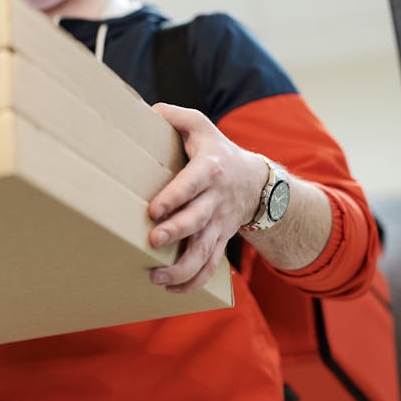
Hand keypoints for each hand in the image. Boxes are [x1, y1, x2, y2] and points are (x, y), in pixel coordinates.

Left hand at [147, 103, 267, 292]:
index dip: (175, 196)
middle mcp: (216, 199)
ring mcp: (219, 224)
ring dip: (182, 268)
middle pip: (198, 220)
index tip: (153, 209)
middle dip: (177, 232)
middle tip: (153, 241)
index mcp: (210, 168)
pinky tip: (170, 289)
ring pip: (205, 252)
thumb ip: (172, 115)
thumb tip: (144, 111)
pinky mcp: (219, 241)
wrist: (256, 181)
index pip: (193, 182)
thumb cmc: (215, 149)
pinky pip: (210, 268)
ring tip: (156, 277)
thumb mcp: (198, 124)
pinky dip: (193, 282)